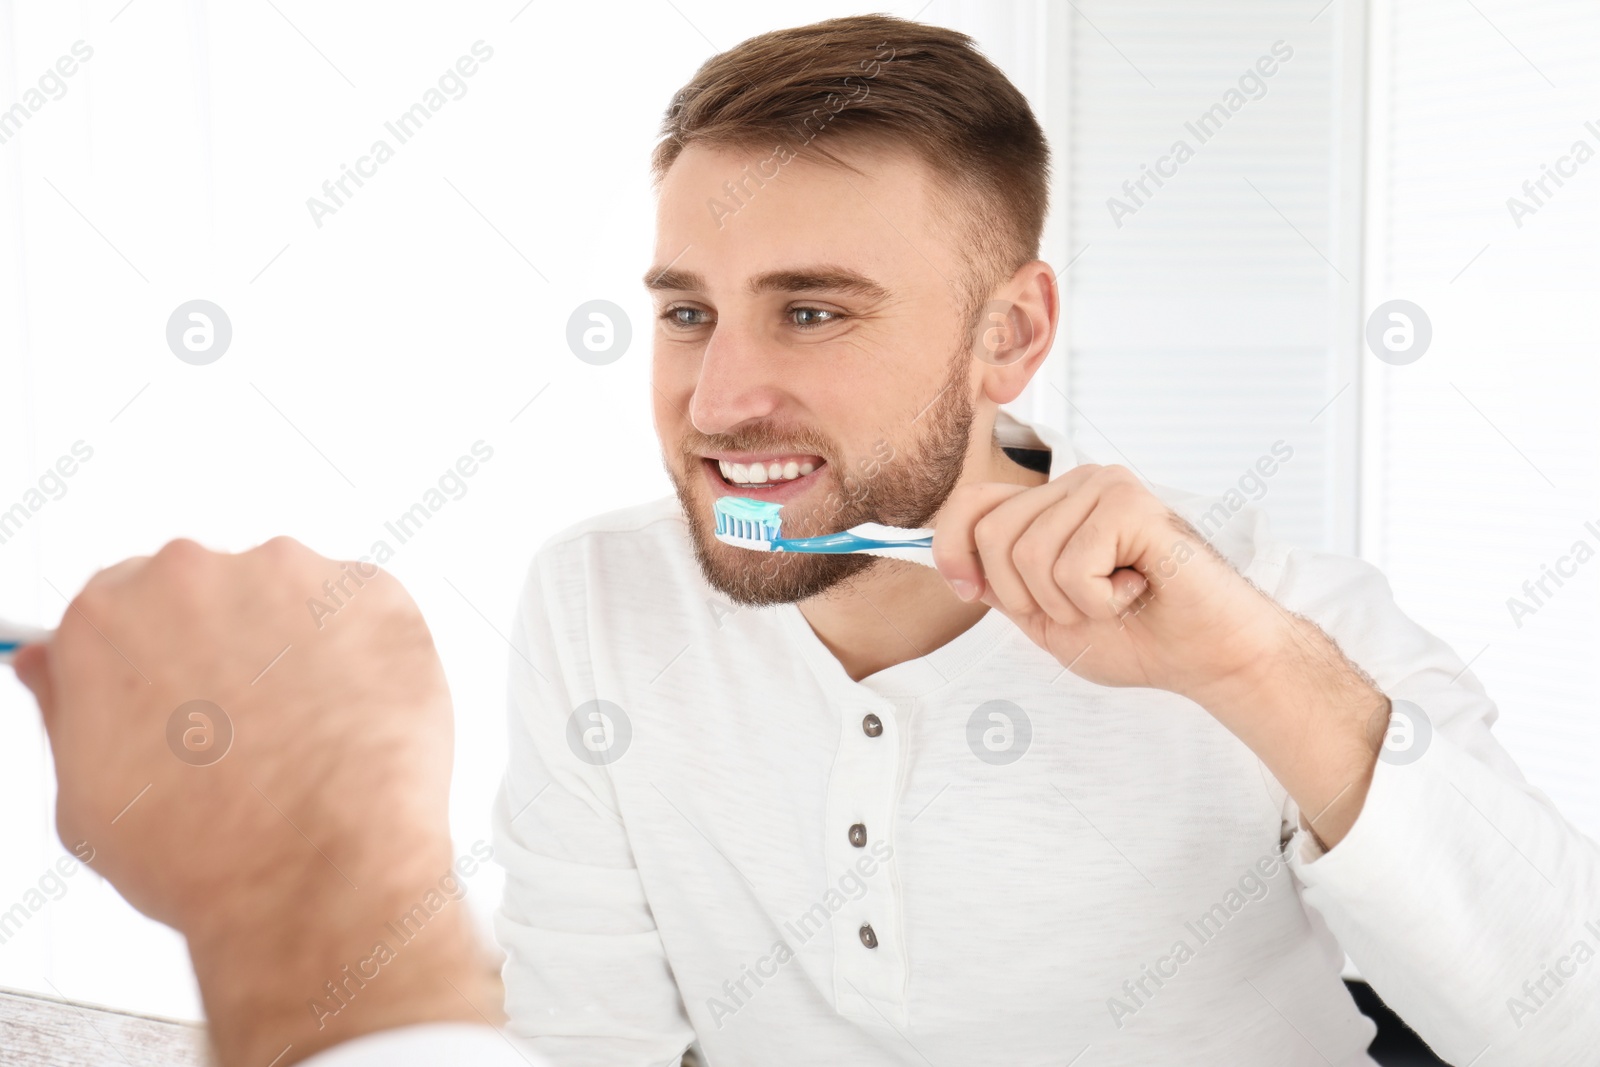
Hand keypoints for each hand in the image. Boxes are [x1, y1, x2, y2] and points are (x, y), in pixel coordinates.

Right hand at [13, 537, 499, 1065]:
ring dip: (302, 649)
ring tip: (312, 736)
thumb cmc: (208, 854)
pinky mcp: (373, 592)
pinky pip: (367, 613)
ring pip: (293, 598)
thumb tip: (52, 668)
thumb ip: (69, 710)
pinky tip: (358, 722)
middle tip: (254, 729)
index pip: (126, 602)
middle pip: (211, 593)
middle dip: (232, 650)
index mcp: (109, 616)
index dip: (160, 655)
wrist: (318, 874)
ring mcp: (291, 576)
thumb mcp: (88, 799)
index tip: (183, 687)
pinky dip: (368, 656)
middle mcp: (194, 576)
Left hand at [932, 464, 1280, 704]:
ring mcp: (1105, 487)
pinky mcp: (1131, 503)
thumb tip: (945, 559)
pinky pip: (1072, 564)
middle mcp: (1077, 483)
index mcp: (1053, 504)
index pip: (972, 503)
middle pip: (991, 533)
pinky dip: (1098, 600)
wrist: (1209, 657)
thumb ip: (1000, 584)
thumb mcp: (1045, 616)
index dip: (952, 549)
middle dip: (1024, 595)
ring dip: (1068, 603)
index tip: (968, 591)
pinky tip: (1136, 590)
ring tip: (1115, 599)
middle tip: (1081, 607)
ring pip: (1029, 554)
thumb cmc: (1138, 636)